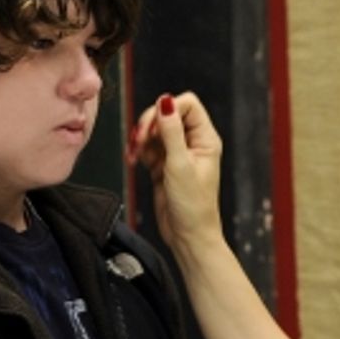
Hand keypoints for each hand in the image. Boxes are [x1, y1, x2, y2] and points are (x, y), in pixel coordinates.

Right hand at [128, 91, 225, 256]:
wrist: (188, 237)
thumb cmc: (193, 207)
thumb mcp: (180, 165)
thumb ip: (171, 132)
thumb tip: (166, 101)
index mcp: (205, 139)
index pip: (187, 105)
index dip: (168, 110)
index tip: (154, 126)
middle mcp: (193, 144)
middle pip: (167, 115)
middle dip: (149, 124)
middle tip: (140, 141)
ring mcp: (177, 154)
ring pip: (154, 131)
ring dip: (140, 139)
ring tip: (134, 155)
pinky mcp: (163, 166)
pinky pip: (147, 148)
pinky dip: (138, 152)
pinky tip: (134, 162)